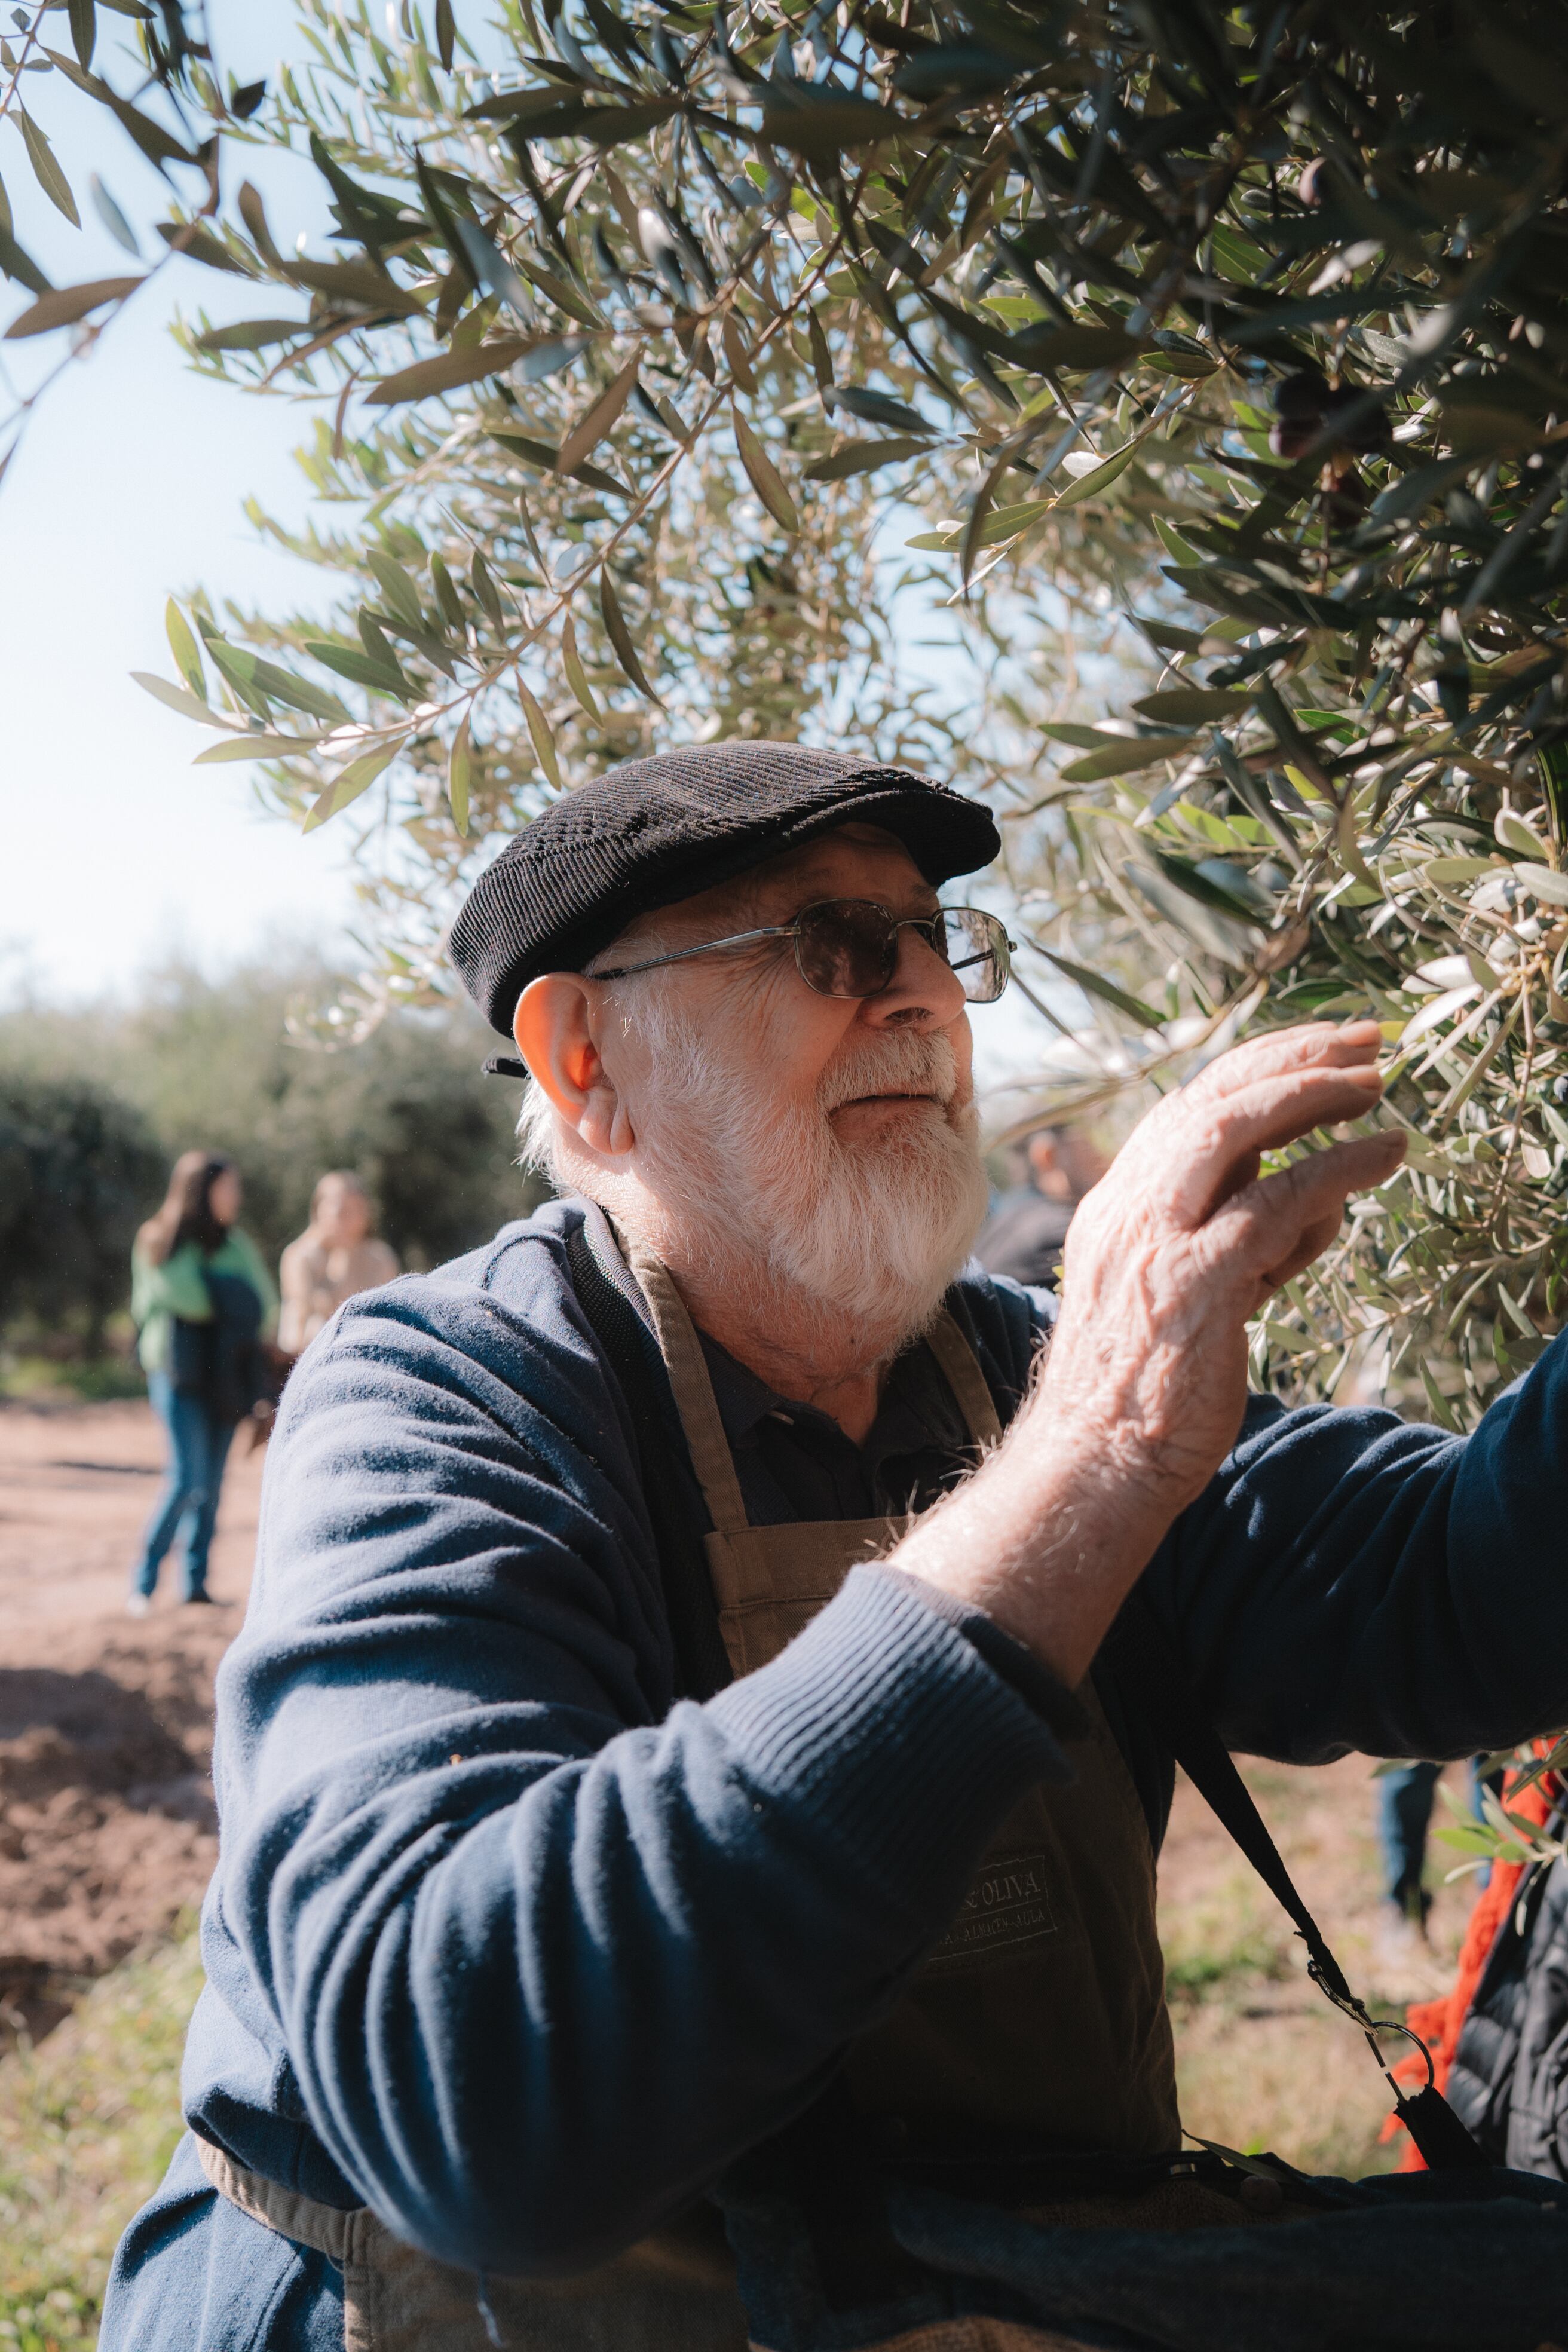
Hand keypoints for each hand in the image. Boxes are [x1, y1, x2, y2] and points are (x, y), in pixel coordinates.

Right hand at [1043, 1019, 1403, 1514]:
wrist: (1096, 1461)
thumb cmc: (1143, 1388)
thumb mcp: (1177, 1285)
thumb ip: (1227, 1231)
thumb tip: (1305, 1197)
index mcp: (1121, 1203)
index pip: (1190, 1105)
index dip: (1259, 1066)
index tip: (1323, 1048)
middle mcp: (1131, 1207)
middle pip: (1212, 1097)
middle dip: (1291, 1056)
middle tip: (1363, 1039)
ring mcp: (1159, 1241)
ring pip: (1235, 1129)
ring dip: (1313, 1095)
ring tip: (1375, 1089)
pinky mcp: (1197, 1283)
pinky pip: (1276, 1203)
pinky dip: (1336, 1170)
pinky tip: (1382, 1158)